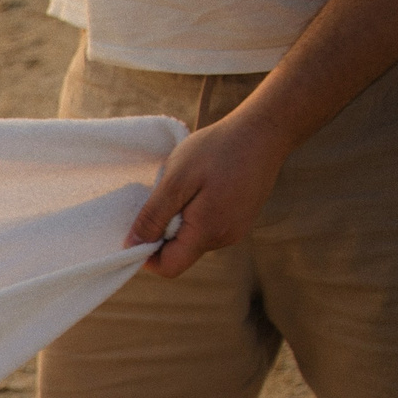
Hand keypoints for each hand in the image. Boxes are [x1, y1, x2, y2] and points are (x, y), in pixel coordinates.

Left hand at [125, 105, 295, 278]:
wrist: (265, 130)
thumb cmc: (218, 150)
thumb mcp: (176, 180)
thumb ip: (154, 216)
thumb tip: (132, 245)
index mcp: (208, 232)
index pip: (169, 267)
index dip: (147, 254)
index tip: (139, 227)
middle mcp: (225, 238)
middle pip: (180, 253)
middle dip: (163, 232)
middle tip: (165, 196)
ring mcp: (236, 229)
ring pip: (193, 239)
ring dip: (179, 220)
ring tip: (186, 187)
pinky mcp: (240, 218)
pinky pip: (208, 226)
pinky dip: (196, 213)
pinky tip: (201, 186)